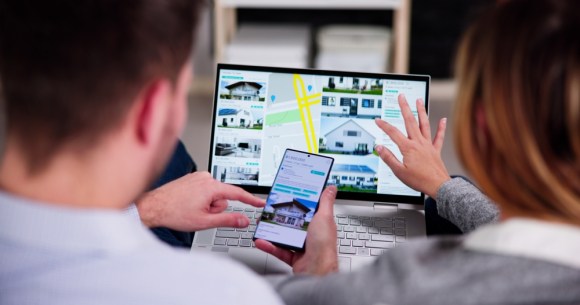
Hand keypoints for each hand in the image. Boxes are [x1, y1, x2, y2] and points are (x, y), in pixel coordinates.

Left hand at [135, 171, 264, 230]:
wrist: (153, 207)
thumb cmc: (174, 213)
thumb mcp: (205, 221)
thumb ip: (228, 220)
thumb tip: (244, 220)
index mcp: (211, 186)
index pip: (238, 193)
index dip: (251, 200)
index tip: (261, 203)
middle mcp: (205, 178)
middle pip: (223, 196)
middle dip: (216, 208)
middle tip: (200, 214)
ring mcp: (198, 177)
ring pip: (213, 194)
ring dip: (207, 204)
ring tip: (191, 209)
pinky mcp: (192, 178)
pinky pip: (204, 190)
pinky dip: (200, 199)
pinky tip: (188, 204)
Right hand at [255, 186, 337, 275]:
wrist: (317, 269)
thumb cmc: (324, 244)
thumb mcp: (324, 217)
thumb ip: (326, 202)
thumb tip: (331, 188)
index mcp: (319, 223)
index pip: (308, 210)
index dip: (298, 203)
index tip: (287, 196)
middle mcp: (311, 234)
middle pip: (293, 222)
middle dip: (281, 217)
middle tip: (270, 210)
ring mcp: (302, 246)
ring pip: (284, 236)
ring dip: (272, 231)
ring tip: (262, 225)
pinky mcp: (294, 257)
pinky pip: (279, 250)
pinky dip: (270, 246)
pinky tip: (262, 240)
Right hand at [374, 94, 450, 198]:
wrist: (438, 186)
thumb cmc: (419, 180)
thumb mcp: (399, 171)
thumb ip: (388, 158)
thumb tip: (379, 147)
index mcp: (408, 148)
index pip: (393, 133)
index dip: (384, 126)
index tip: (378, 120)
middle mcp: (418, 143)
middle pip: (410, 121)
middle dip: (405, 108)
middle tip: (402, 97)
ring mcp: (428, 145)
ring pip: (424, 124)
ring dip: (421, 111)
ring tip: (419, 101)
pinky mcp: (435, 150)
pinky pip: (438, 137)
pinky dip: (441, 127)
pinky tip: (443, 120)